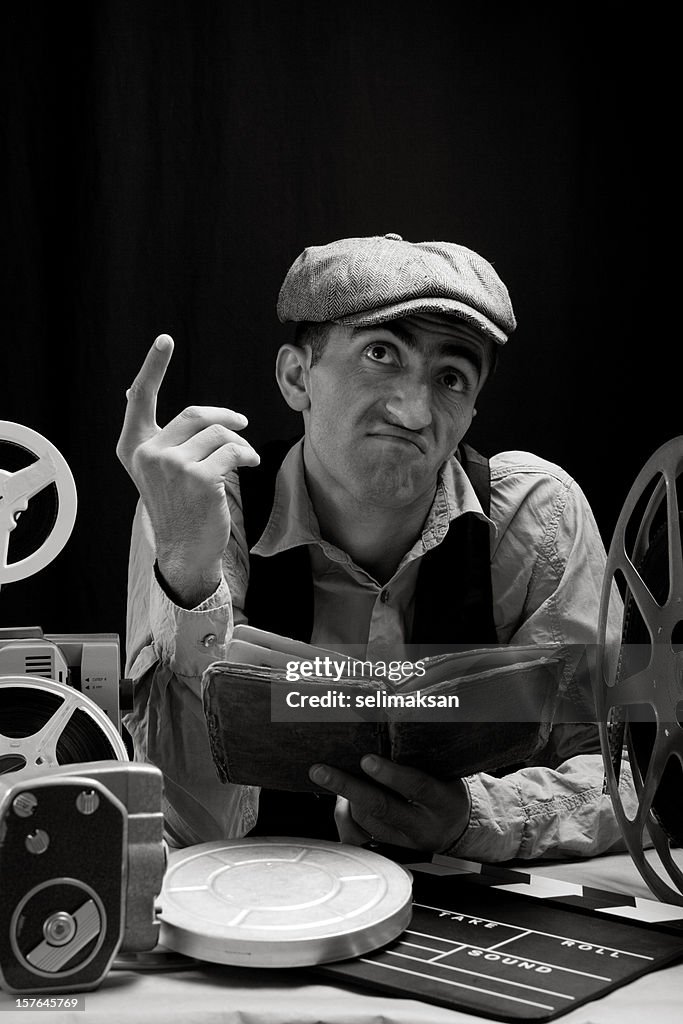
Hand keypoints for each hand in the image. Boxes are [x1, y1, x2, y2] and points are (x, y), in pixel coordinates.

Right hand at [116, 334, 259, 606]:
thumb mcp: (158, 469)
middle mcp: (148, 454)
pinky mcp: (199, 478)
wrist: (186, 551)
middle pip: (196, 415)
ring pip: (219, 433)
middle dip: (225, 417)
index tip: (164, 340)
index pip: (140, 399)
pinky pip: (233, 450)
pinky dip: (246, 454)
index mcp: (133, 448)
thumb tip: (128, 390)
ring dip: (239, 443)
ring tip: (245, 457)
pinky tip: (250, 463)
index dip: (152, 367)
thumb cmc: (178, 507)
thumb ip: (156, 435)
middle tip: (242, 423)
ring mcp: (172, 466)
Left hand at [309, 755, 470, 852]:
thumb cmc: (444, 792)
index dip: (391, 774)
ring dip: (347, 797)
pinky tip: (342, 800)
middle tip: (322, 771)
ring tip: (333, 775)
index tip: (367, 759)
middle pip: (382, 808)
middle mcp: (423, 827)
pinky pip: (357, 839)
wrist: (454, 831)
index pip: (417, 786)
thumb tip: (383, 738)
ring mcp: (405, 844)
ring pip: (366, 821)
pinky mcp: (390, 854)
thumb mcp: (444, 775)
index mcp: (442, 802)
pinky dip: (344, 816)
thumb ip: (419, 761)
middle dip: (349, 786)